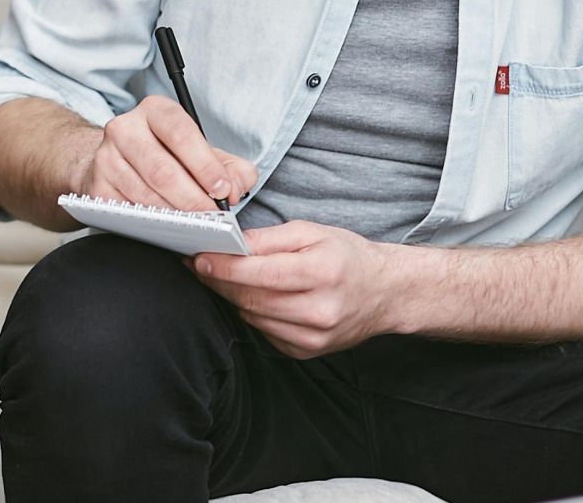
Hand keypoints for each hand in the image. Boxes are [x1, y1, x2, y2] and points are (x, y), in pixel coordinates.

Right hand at [77, 96, 257, 211]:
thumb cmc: (168, 157)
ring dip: (173, 216)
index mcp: (155, 111)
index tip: (223, 191)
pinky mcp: (95, 187)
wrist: (118, 164)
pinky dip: (150, 225)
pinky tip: (166, 229)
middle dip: (192, 199)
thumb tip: (234, 188)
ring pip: (143, 194)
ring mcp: (105, 157)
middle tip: (212, 219)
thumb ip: (231, 168)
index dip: (204, 165)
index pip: (181, 133)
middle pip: (161, 169)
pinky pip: (126, 212)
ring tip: (195, 226)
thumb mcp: (204, 154)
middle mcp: (125, 127)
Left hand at [190, 221, 393, 357]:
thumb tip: (230, 243)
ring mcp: (313, 336)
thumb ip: (269, 238)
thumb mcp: (312, 232)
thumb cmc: (347, 257)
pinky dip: (253, 313)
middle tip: (200, 265)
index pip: (258, 273)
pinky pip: (264, 332)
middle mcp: (318, 310)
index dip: (223, 266)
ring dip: (232, 297)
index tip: (199, 257)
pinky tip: (255, 297)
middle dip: (218, 281)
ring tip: (223, 278)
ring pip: (252, 317)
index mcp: (321, 273)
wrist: (384, 293)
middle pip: (250, 298)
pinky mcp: (306, 350)